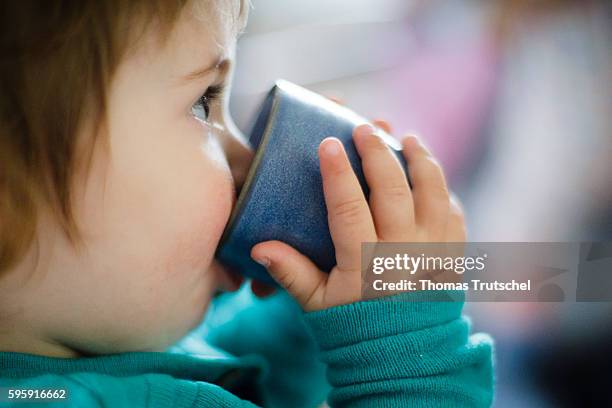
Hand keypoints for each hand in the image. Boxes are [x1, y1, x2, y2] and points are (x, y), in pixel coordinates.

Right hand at [251, 122, 465, 310]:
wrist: (405, 356)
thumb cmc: (355, 326)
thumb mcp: (317, 304)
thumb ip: (291, 273)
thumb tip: (260, 247)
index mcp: (365, 263)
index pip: (349, 207)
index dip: (337, 172)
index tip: (328, 143)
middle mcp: (403, 252)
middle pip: (392, 190)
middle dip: (377, 153)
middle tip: (365, 128)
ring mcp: (433, 252)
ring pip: (432, 193)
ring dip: (421, 160)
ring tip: (407, 138)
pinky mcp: (452, 256)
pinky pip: (453, 213)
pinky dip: (443, 189)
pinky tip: (431, 175)